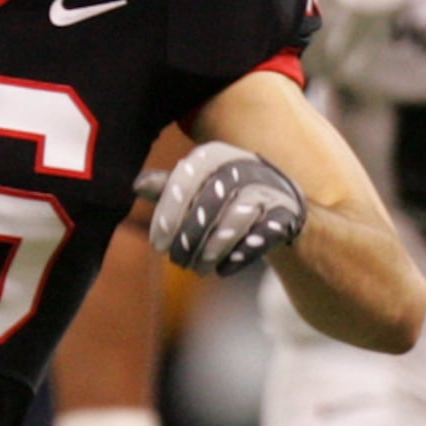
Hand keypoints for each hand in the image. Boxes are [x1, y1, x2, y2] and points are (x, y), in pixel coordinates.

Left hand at [148, 140, 305, 275]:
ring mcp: (269, 187)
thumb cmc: (222, 200)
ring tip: (198, 269)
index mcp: (215, 155)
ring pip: (238, 217)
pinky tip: (224, 270)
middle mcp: (244, 164)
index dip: (169, 211)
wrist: (275, 209)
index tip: (157, 244)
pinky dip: (242, 254)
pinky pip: (264, 234)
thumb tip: (137, 184)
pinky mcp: (288, 212)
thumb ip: (168, 188)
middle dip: (191, 235)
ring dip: (214, 247)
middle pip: (212, 199)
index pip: (188, 177)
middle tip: (177, 262)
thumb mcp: (194, 191)